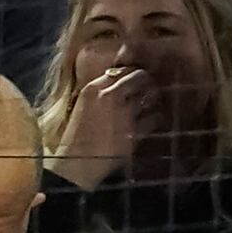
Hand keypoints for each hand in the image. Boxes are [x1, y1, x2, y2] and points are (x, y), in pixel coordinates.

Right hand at [50, 64, 163, 186]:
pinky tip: (151, 123)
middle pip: (140, 77)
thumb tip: (125, 84)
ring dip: (154, 101)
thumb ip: (103, 93)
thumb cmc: (79, 136)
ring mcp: (123, 113)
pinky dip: (155, 119)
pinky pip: (154, 118)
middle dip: (148, 83)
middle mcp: (108, 96)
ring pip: (150, 96)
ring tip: (151, 106)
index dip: (133, 75)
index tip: (137, 81)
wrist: (76, 163)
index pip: (122, 70)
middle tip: (150, 92)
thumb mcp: (86, 106)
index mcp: (92, 89)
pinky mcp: (134, 130)